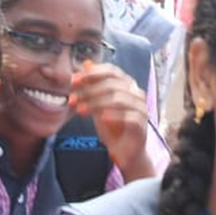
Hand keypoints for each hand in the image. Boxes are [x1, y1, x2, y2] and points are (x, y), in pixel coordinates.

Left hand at [69, 62, 152, 178]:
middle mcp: (137, 94)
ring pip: (119, 100)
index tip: (74, 81)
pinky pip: (129, 116)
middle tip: (73, 99)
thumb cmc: (111, 126)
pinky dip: (113, 116)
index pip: (112, 71)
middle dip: (89, 91)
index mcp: (127, 85)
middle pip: (113, 85)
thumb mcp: (97, 103)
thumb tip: (86, 63)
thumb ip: (93, 85)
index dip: (92, 74)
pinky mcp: (142, 125)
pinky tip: (100, 118)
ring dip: (96, 104)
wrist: (124, 151)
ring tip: (80, 110)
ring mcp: (142, 109)